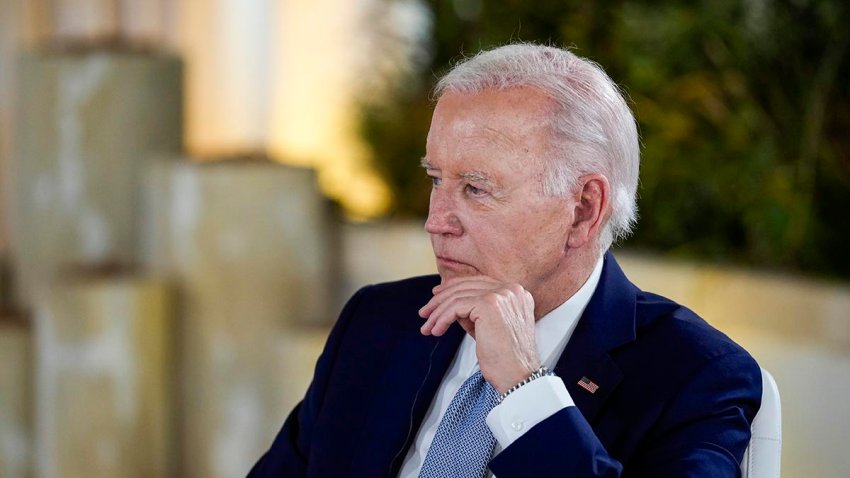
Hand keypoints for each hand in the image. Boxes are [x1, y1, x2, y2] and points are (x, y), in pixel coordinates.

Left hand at [419, 276, 540, 393]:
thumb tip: (449, 303)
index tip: (436, 296)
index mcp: (515, 292)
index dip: (454, 287)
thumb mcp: (488, 326)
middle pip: (466, 287)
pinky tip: (436, 331)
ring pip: (458, 297)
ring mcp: (501, 295)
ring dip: (438, 313)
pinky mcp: (489, 304)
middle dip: (440, 300)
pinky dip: (442, 319)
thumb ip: (474, 310)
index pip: (478, 282)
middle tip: (425, 313)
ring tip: (427, 327)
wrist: (517, 375)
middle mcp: (511, 289)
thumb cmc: (504, 357)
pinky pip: (456, 307)